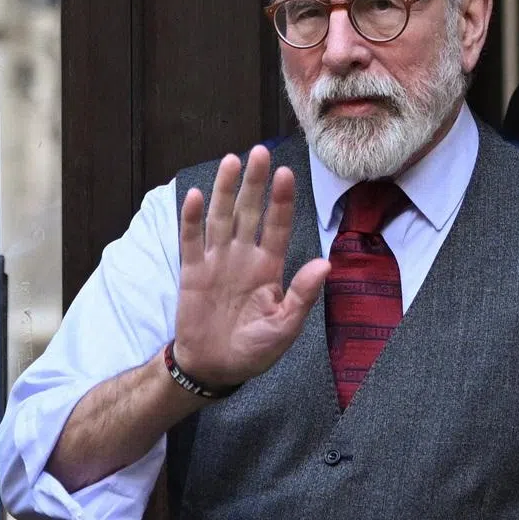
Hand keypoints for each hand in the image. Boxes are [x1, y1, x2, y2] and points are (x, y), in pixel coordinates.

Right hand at [173, 145, 330, 386]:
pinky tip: (194, 195)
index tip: (286, 174)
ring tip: (232, 161)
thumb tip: (326, 264)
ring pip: (222, 217)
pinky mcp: (193, 271)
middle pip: (250, 212)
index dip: (282, 200)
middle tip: (260, 152)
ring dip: (226, 190)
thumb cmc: (255, 350)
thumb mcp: (284, 327)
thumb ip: (302, 295)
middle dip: (255, 182)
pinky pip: (191, 240)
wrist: (215, 367)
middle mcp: (244, 256)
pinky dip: (191, 218)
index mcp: (270, 267)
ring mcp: (217, 261)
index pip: (278, 226)